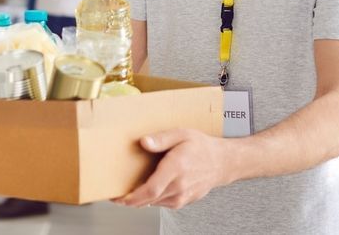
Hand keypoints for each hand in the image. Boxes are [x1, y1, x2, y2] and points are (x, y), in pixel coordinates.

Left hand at [113, 129, 232, 209]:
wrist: (222, 162)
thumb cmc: (201, 147)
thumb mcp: (181, 134)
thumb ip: (161, 138)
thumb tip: (144, 142)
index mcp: (177, 167)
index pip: (151, 190)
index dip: (131, 197)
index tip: (118, 197)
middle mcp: (180, 185)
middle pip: (149, 200)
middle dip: (130, 200)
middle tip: (116, 195)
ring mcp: (183, 196)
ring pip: (154, 203)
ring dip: (140, 199)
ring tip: (130, 190)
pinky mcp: (184, 201)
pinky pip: (163, 203)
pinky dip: (153, 199)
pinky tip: (149, 189)